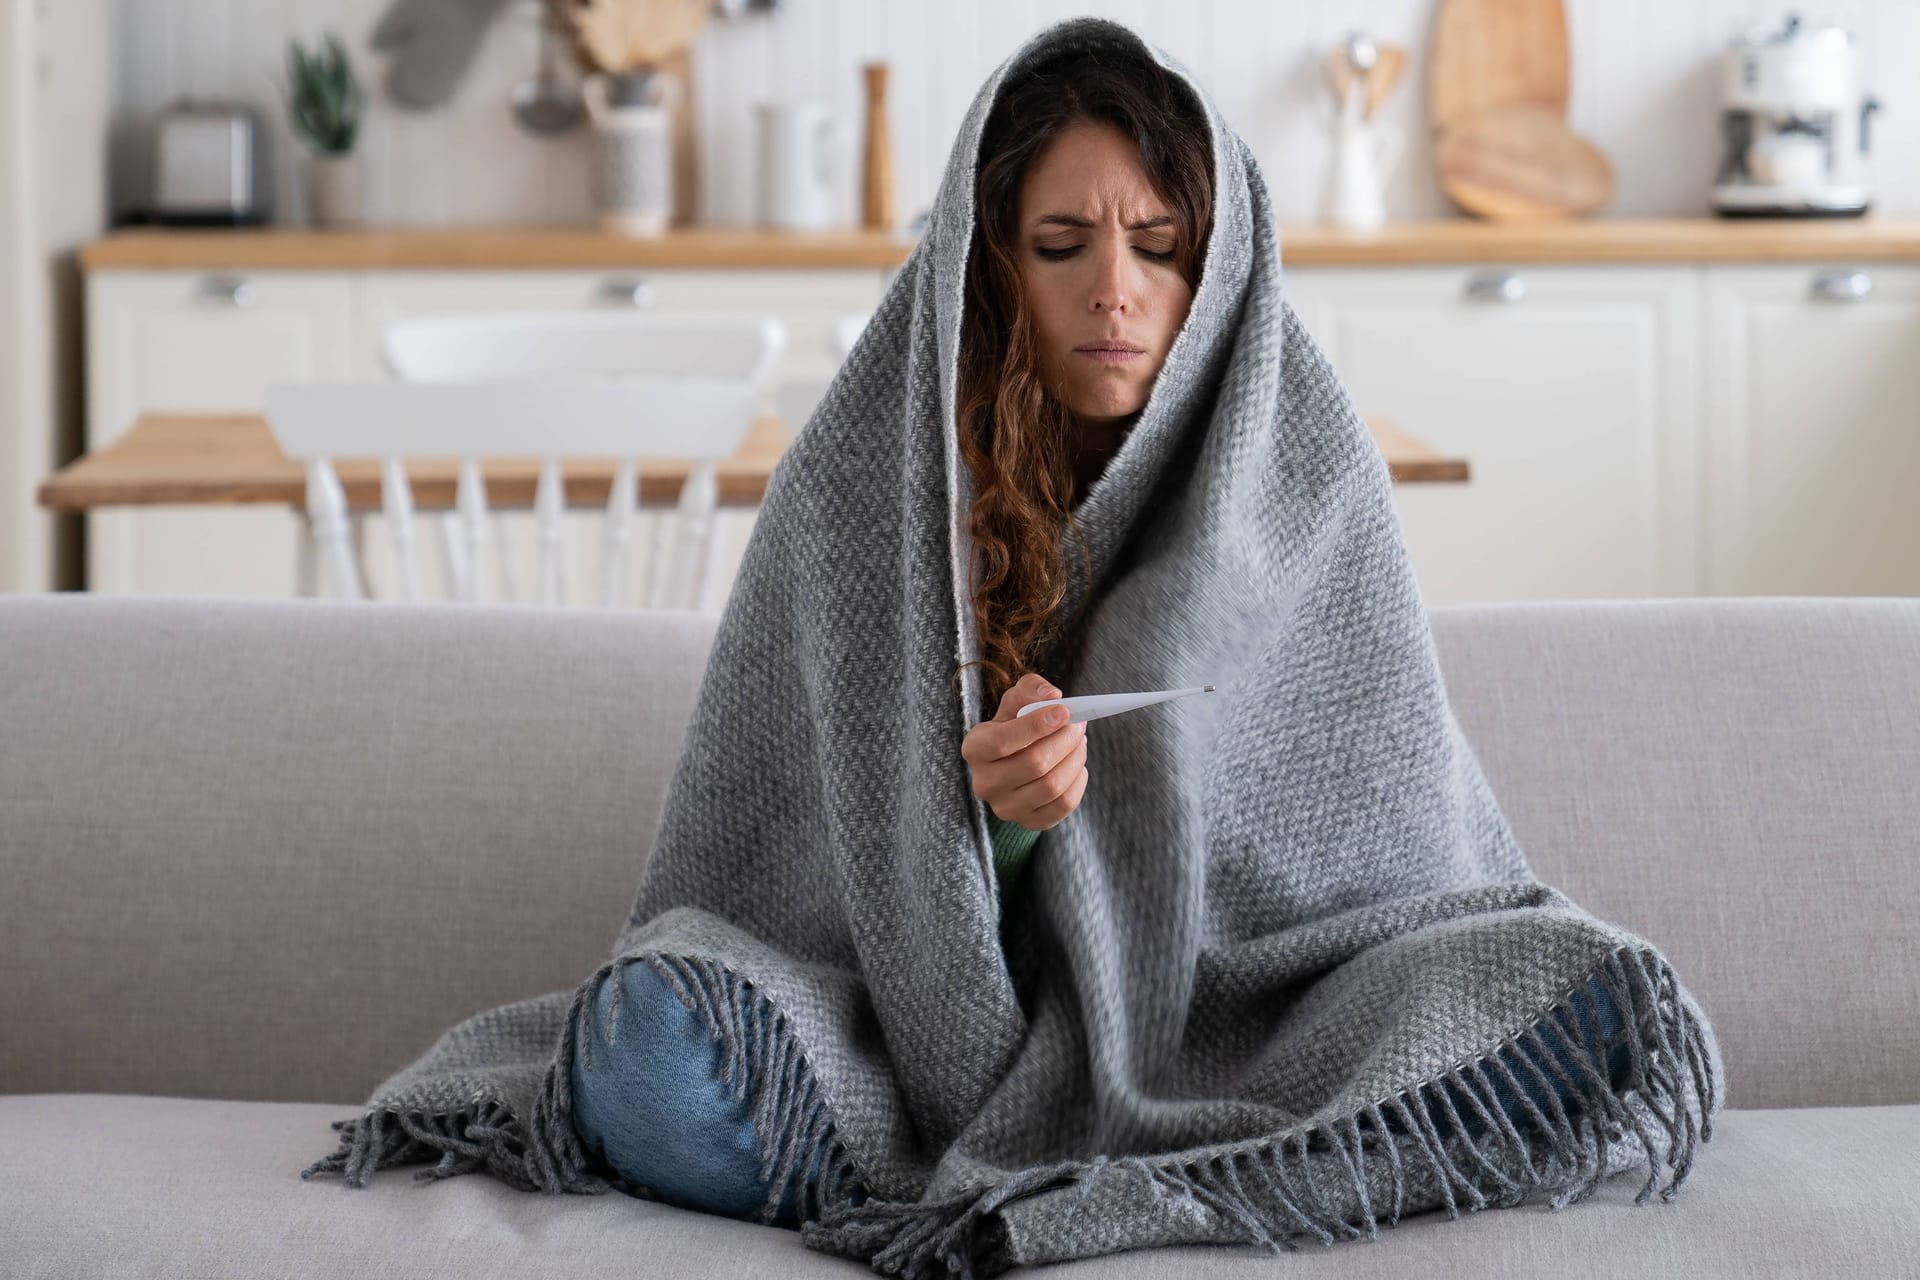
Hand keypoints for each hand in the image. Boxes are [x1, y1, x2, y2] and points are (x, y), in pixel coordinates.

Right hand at [960, 673, 1088, 830]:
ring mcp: (1006, 807)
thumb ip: (1031, 689)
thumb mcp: (1016, 701)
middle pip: (1034, 764)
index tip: (1064, 711)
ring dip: (1075, 759)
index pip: (1002, 742)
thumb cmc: (1014, 725)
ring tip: (1079, 742)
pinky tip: (1076, 765)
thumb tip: (1052, 695)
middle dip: (1064, 740)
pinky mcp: (1029, 822)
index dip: (1037, 725)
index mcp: (974, 750)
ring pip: (1052, 786)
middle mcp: (984, 783)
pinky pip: (1063, 805)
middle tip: (1078, 725)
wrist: (1012, 762)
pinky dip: (1078, 782)